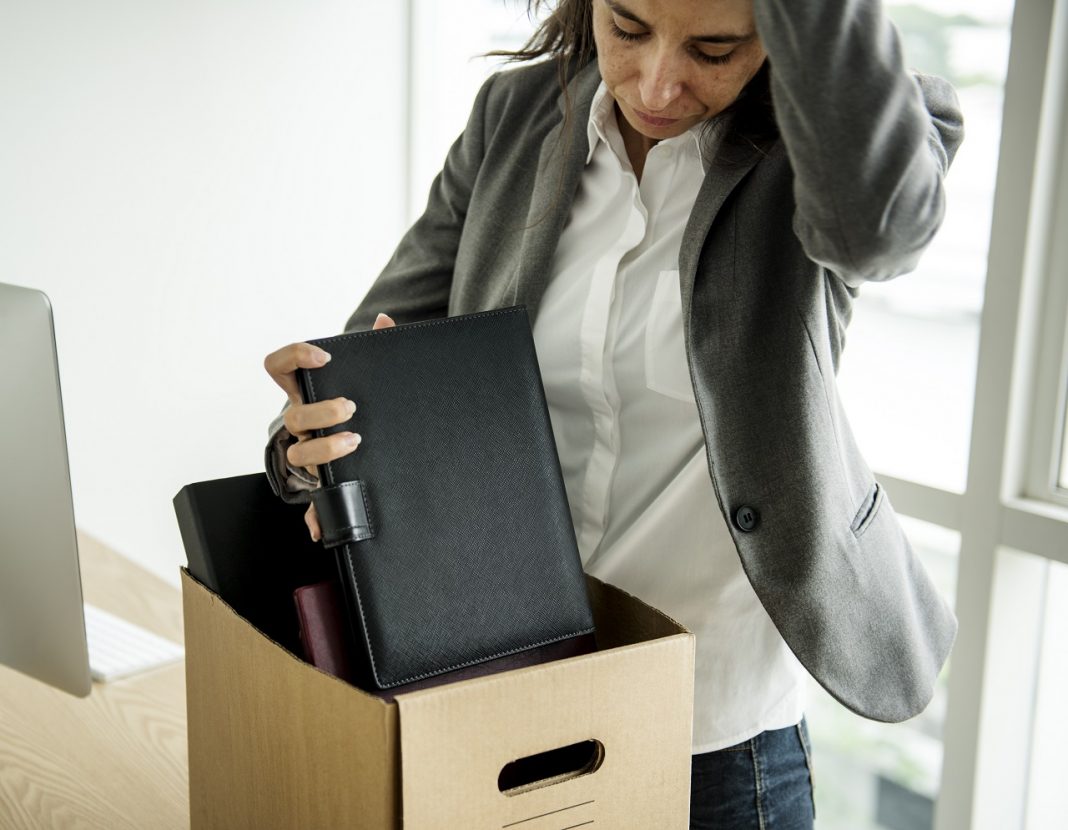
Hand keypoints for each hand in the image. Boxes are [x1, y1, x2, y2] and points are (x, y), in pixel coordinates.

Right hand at [263, 312, 395, 540]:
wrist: (368, 445)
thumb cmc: (362, 405)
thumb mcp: (370, 377)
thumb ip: (377, 345)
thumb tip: (385, 321)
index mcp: (308, 393)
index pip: (279, 367)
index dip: (294, 357)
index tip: (324, 357)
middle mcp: (302, 423)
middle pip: (293, 414)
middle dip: (320, 410)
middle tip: (349, 407)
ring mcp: (308, 453)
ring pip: (298, 453)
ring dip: (322, 449)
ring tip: (352, 443)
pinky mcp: (322, 483)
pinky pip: (312, 505)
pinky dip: (315, 517)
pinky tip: (321, 528)